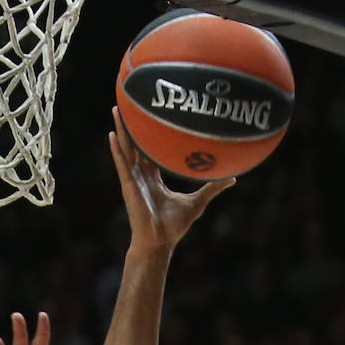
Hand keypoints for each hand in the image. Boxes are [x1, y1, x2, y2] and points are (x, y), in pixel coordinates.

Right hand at [109, 108, 233, 255]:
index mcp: (154, 179)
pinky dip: (117, 150)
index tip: (148, 117)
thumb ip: (212, 188)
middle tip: (129, 102)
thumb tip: (232, 178)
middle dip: (131, 125)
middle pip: (135, 145)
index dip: (148, 135)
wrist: (160, 242)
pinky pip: (122, 164)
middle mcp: (141, 176)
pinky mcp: (129, 187)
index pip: (149, 152)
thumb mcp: (198, 202)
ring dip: (121, 129)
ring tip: (116, 109)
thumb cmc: (175, 226)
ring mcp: (133, 180)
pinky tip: (112, 134)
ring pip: (126, 149)